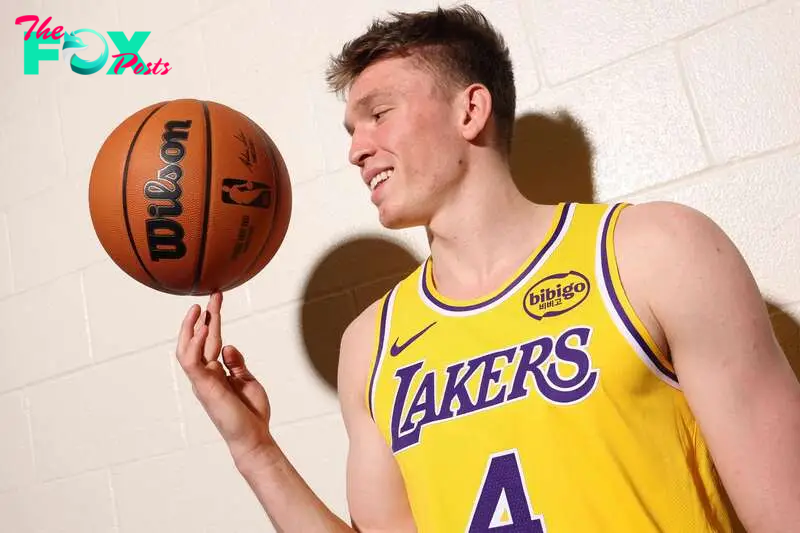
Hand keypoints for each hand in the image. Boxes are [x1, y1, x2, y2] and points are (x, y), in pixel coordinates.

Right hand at [176, 291, 272, 464]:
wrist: (253, 436)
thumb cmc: (250, 412)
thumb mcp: (246, 380)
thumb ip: (236, 363)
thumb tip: (227, 345)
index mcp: (215, 371)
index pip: (211, 340)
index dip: (213, 319)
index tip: (217, 300)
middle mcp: (205, 374)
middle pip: (198, 340)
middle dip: (203, 317)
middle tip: (212, 295)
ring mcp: (203, 380)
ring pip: (187, 349)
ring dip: (191, 328)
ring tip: (200, 308)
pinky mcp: (204, 386)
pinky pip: (192, 362)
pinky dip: (194, 345)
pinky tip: (202, 329)